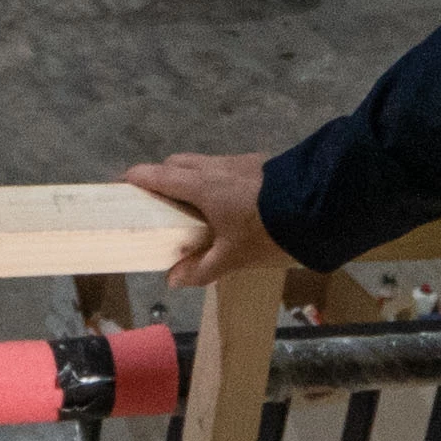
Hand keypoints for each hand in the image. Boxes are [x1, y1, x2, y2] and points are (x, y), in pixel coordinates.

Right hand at [125, 151, 287, 289]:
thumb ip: (201, 268)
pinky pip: (225, 168)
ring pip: (203, 163)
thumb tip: (172, 279)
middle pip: (177, 164)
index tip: (122, 186)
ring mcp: (239, 161)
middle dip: (163, 177)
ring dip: (191, 177)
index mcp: (201, 186)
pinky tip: (227, 203)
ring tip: (193, 206)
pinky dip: (215, 180)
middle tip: (159, 202)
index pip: (157, 175)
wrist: (318, 206)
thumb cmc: (268, 231)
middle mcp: (214, 167)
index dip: (136, 179)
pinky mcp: (259, 163)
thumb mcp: (233, 257)